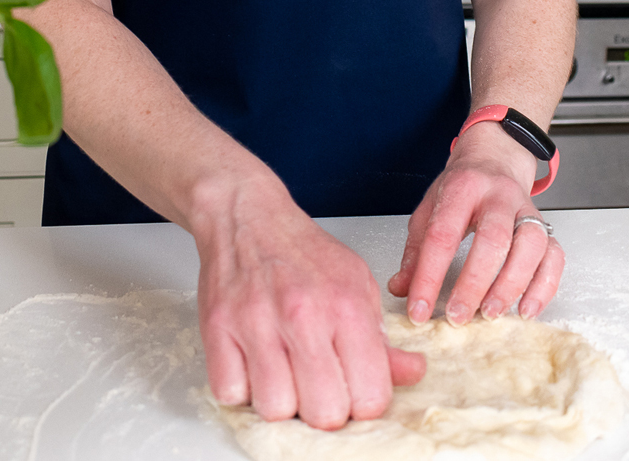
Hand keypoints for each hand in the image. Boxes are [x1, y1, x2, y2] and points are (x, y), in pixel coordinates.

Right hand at [195, 183, 424, 429]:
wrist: (248, 215)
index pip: (370, 396)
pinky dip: (241, 389)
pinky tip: (253, 366)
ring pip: (275, 408)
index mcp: (346, 305)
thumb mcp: (356, 283)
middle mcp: (302, 314)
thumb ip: (380, 337)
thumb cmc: (301, 249)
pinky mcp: (217, 326)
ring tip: (283, 373)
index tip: (353, 390)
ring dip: (280, 400)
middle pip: (323, 412)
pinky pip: (231, 393)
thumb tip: (412, 373)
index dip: (363, 403)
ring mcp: (255, 321)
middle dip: (323, 409)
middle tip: (317, 385)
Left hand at [388, 123, 564, 324]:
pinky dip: (543, 287)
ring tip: (490, 313)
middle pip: (492, 239)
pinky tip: (525, 309)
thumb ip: (415, 250)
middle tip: (458, 315)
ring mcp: (526, 210)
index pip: (442, 235)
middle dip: (473, 283)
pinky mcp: (546, 226)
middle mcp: (498, 196)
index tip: (419, 308)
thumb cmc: (461, 187)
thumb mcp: (429, 208)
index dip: (428, 276)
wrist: (494, 158)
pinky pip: (554, 258)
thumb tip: (401, 288)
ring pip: (529, 247)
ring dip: (510, 286)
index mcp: (461, 188)